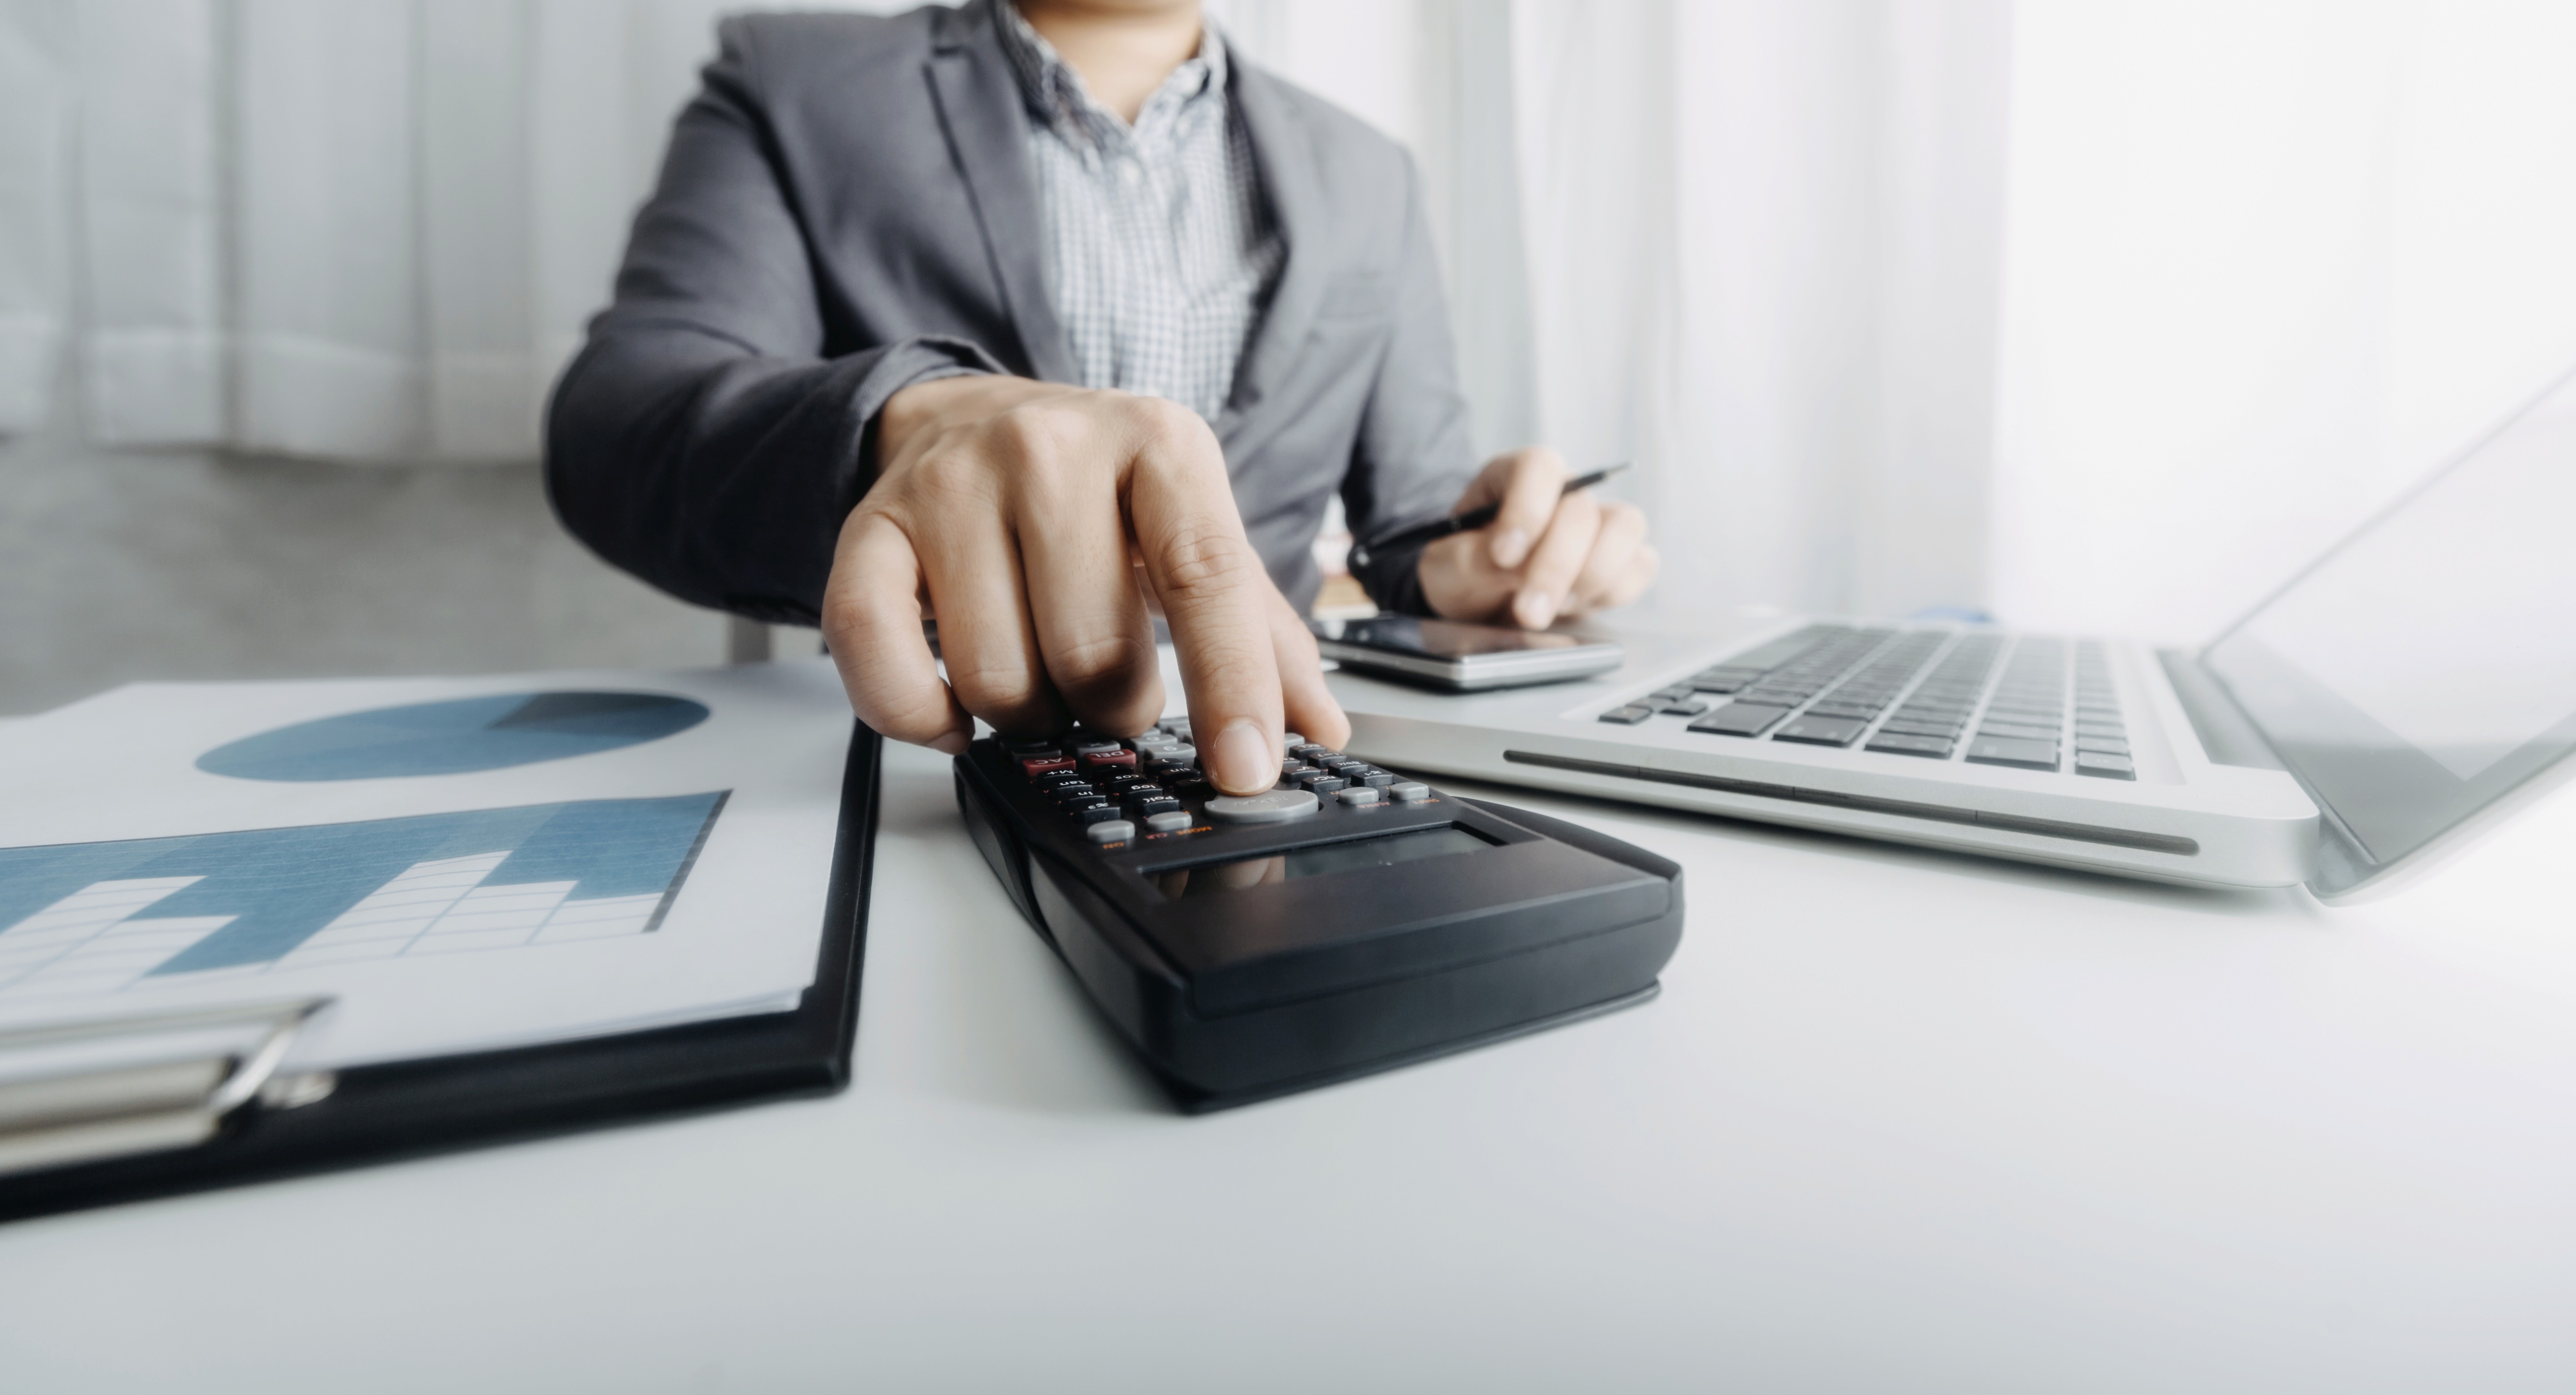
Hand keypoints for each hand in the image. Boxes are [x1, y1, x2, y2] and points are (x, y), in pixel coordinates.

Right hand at [821, 375, 1347, 794]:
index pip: (1205, 576)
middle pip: (1094, 656)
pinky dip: (924, 717)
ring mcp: (951, 485)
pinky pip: (882, 663)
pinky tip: (954, 707)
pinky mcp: (868, 530)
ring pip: (998, 680)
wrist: (970, 419)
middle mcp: (1051, 449)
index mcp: (1158, 445)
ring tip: (1036, 667)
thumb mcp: (1195, 534)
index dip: (1230, 684)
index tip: (1247, 769)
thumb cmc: (1098, 495)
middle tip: (1104, 681)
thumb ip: (1263, 633)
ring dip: (1026, 713)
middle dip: (1110, 706)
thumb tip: (1320, 728)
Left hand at [1416, 447, 1657, 628]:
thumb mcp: (1444, 567)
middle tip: (1528, 611)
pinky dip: (1613, 591)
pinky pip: (1640, 565)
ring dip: (1592, 577)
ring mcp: (1597, 524)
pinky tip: (1576, 608)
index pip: (1538, 468)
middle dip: (1555, 567)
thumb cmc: (1459, 572)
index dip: (1526, 510)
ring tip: (1553, 608)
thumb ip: (1468, 561)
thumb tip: (1515, 568)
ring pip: (1625, 528)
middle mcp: (1564, 492)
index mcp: (1516, 476)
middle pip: (1581, 510)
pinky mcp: (1619, 560)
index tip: (1502, 556)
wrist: (1475, 601)